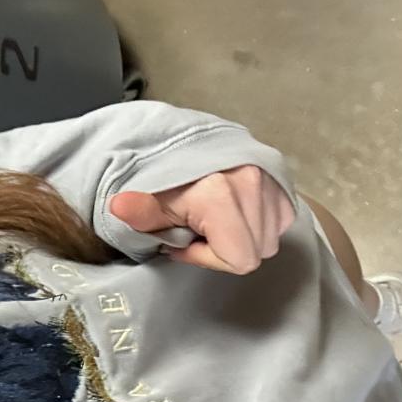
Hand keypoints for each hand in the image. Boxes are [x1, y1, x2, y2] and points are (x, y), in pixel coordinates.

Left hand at [108, 165, 295, 274]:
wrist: (183, 142)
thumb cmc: (164, 178)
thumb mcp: (149, 199)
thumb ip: (139, 211)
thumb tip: (118, 206)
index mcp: (222, 194)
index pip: (239, 259)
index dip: (208, 258)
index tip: (183, 241)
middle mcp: (255, 185)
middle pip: (255, 252)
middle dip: (224, 249)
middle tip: (196, 231)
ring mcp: (273, 181)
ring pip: (268, 239)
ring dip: (241, 238)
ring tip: (212, 221)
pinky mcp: (282, 180)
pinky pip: (279, 222)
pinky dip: (255, 225)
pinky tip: (231, 214)